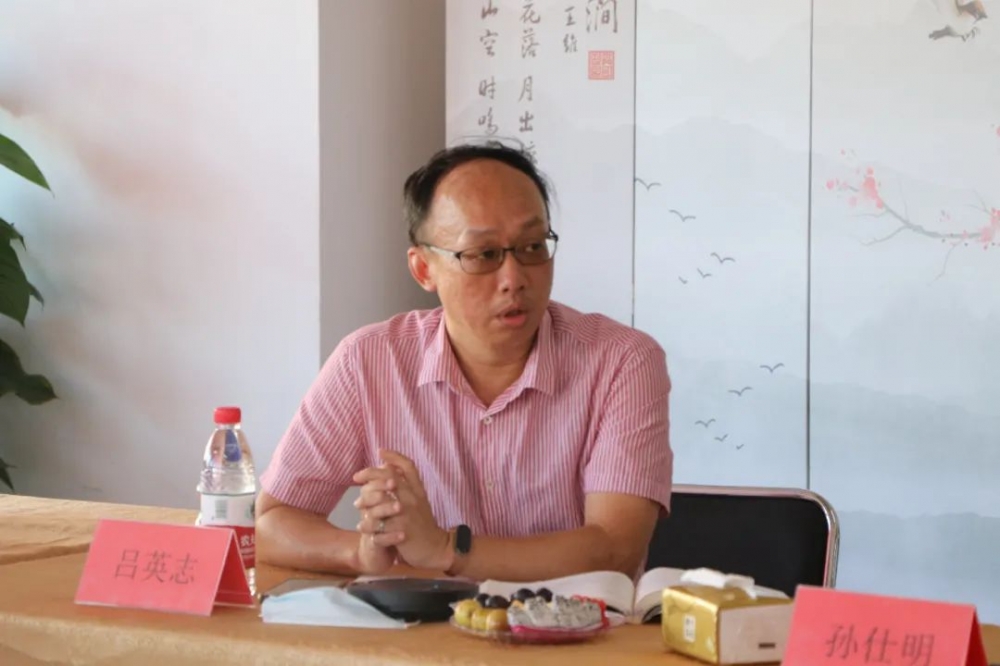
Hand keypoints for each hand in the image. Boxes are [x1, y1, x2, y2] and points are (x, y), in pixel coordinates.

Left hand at [353, 450, 451, 571]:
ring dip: (365, 502)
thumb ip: (405, 486)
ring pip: (380, 502)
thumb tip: (388, 466)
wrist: (436, 548)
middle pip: (390, 478)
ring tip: (357, 507)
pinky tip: (362, 526)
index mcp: (418, 491)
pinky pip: (379, 526)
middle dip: (370, 474)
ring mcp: (408, 515)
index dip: (394, 456)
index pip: (408, 466)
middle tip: (356, 477)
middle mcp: (413, 499)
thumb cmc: (422, 524)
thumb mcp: (418, 502)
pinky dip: (368, 525)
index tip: (379, 451)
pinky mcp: (402, 532)